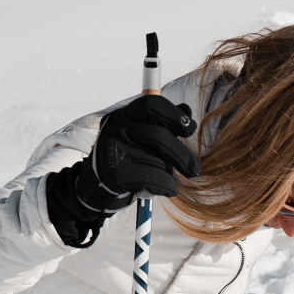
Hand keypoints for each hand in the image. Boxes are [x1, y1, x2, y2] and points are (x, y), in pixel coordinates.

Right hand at [46, 96, 200, 247]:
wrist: (98, 184)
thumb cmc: (128, 154)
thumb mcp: (141, 132)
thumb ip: (164, 121)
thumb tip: (186, 111)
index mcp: (125, 115)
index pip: (152, 104)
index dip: (175, 114)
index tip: (190, 127)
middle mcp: (117, 129)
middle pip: (159, 136)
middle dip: (182, 155)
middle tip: (194, 169)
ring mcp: (115, 152)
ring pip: (159, 161)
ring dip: (169, 173)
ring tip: (162, 177)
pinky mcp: (117, 174)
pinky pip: (156, 180)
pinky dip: (167, 187)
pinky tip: (165, 189)